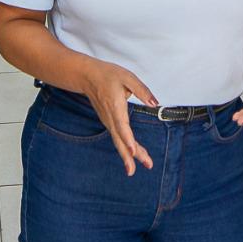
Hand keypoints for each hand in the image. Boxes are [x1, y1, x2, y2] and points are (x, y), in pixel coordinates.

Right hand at [77, 57, 159, 176]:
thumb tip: (155, 103)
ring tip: (146, 163)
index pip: (121, 126)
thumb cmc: (108, 75)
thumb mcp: (127, 77)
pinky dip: (127, 148)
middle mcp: (110, 117)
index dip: (127, 139)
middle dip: (131, 155)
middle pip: (120, 139)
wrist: (87, 77)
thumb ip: (142, 90)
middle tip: (143, 167)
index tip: (132, 150)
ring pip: (119, 141)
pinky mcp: (109, 122)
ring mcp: (108, 121)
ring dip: (131, 154)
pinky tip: (135, 155)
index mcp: (115, 106)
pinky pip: (118, 138)